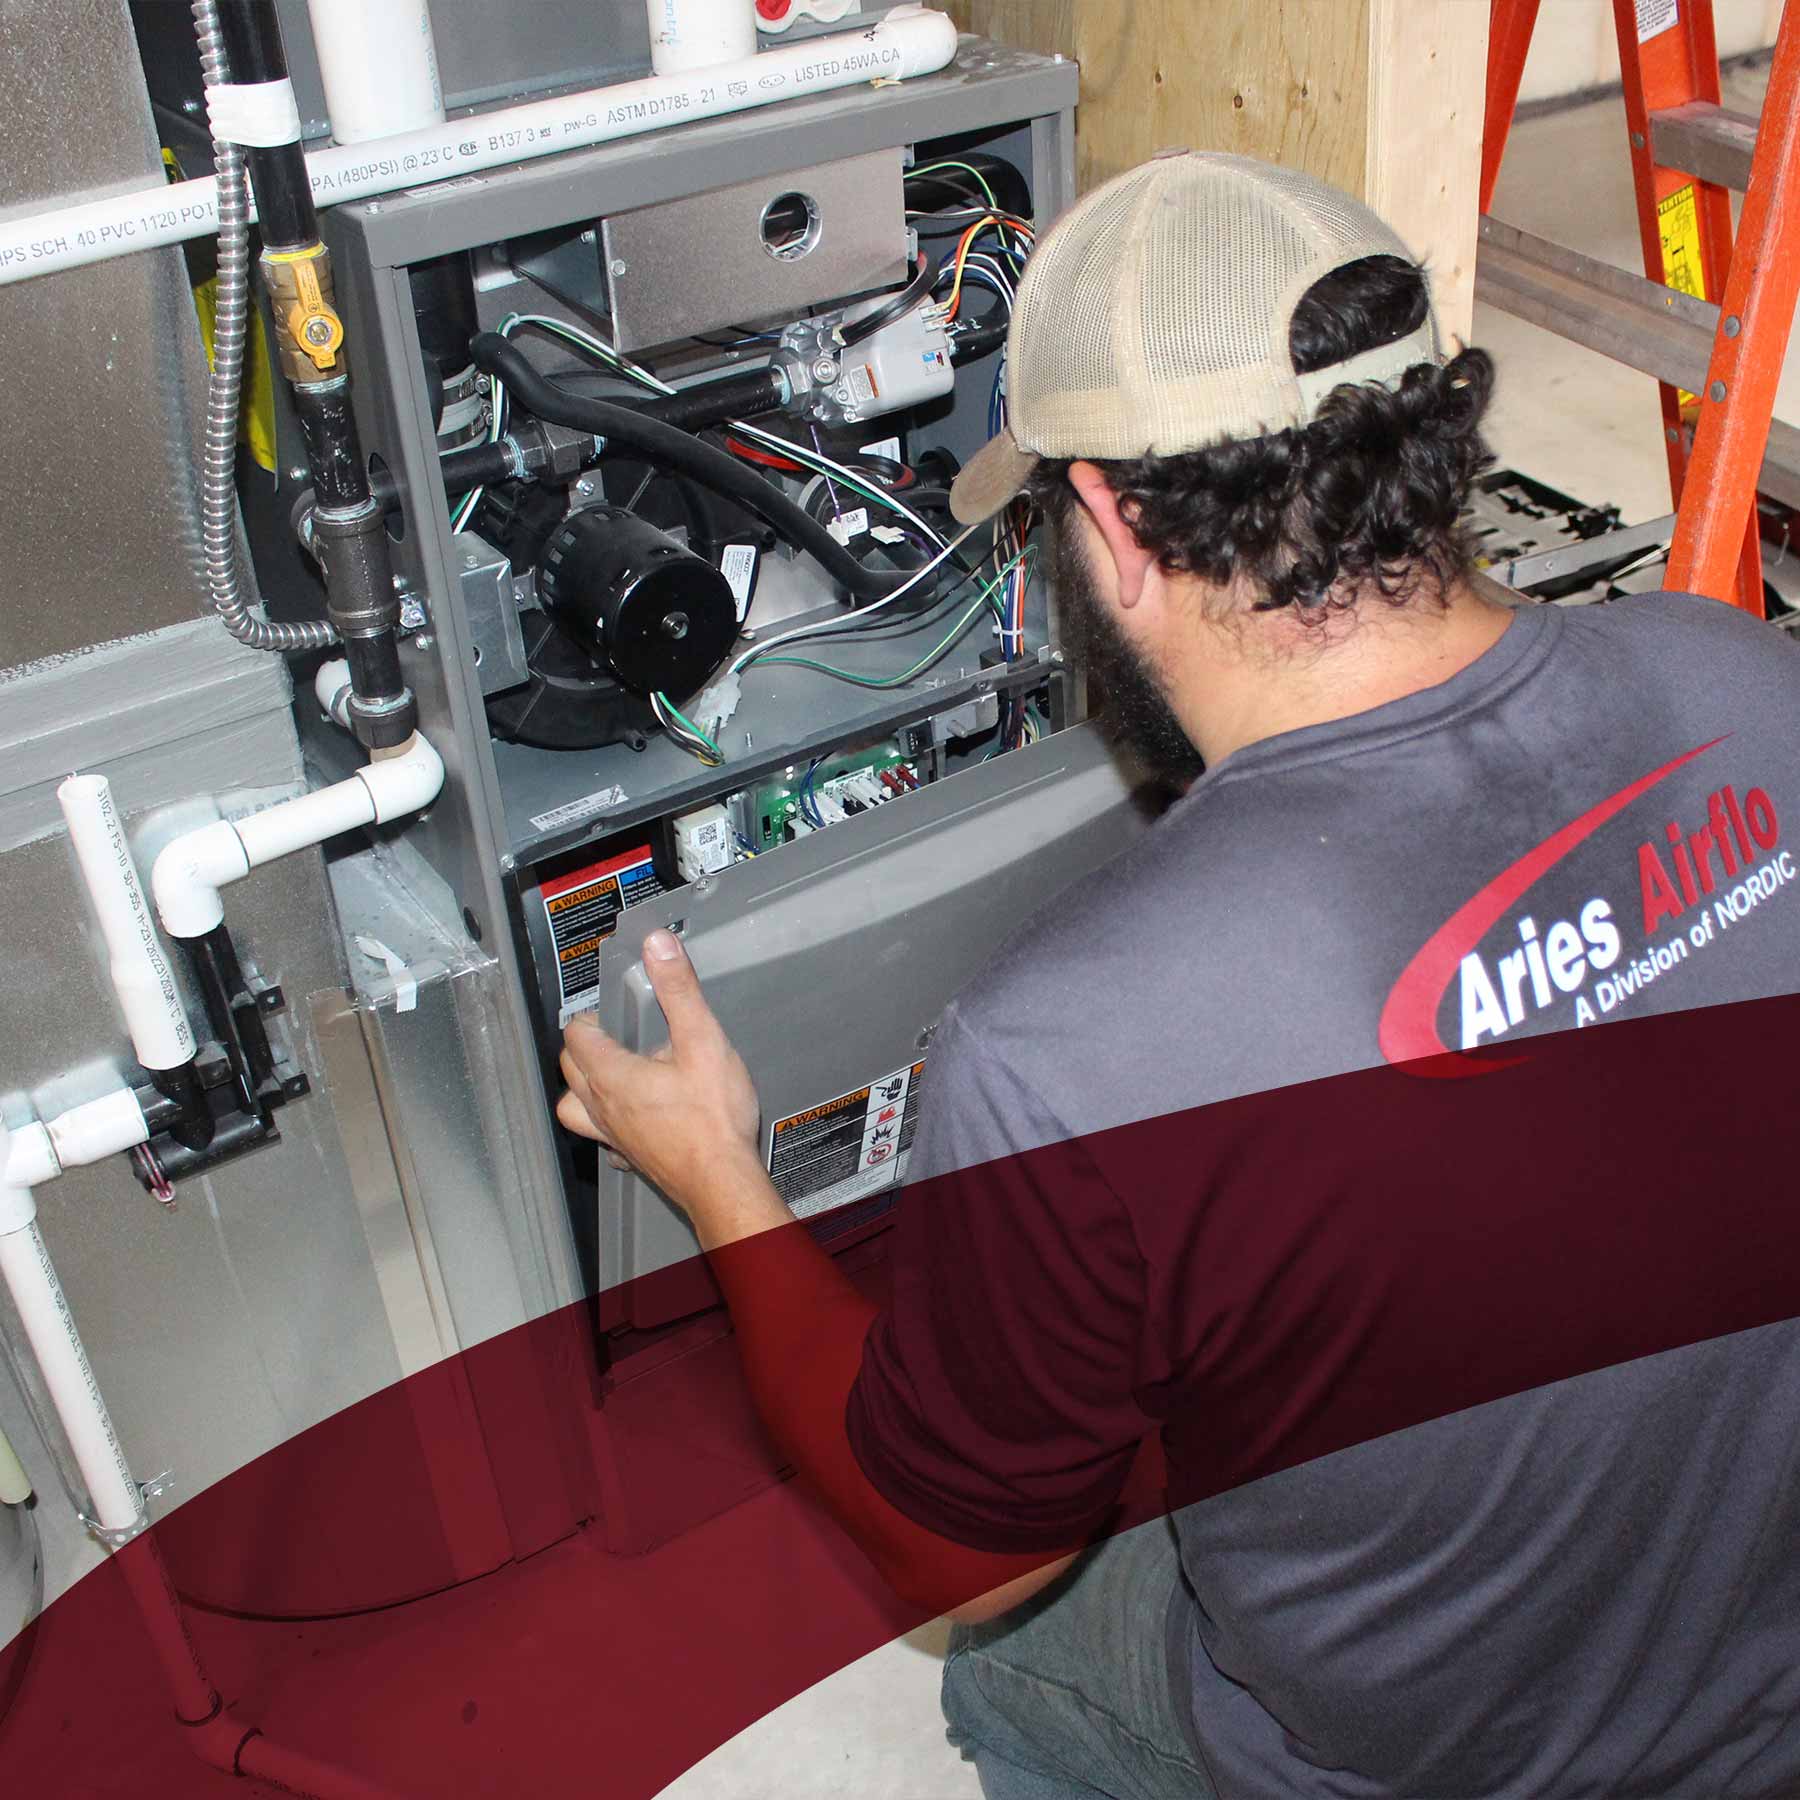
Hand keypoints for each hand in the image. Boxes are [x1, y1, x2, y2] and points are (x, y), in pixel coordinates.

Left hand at [558, 928, 763, 1220]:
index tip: (607, 1009)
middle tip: (609, 1032)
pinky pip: (603, 1137)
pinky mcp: (631, 1156)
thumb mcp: (702, 1040)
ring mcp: (615, 1135)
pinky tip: (631, 1118)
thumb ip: (679, 991)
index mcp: (613, 1075)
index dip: (589, 1017)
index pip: (576, 1036)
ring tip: (606, 1073)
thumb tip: (659, 946)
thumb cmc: (713, 1119)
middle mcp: (604, 1107)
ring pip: (576, 1107)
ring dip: (583, 1087)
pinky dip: (607, 1124)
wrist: (723, 1179)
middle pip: (571, 1069)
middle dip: (584, 1045)